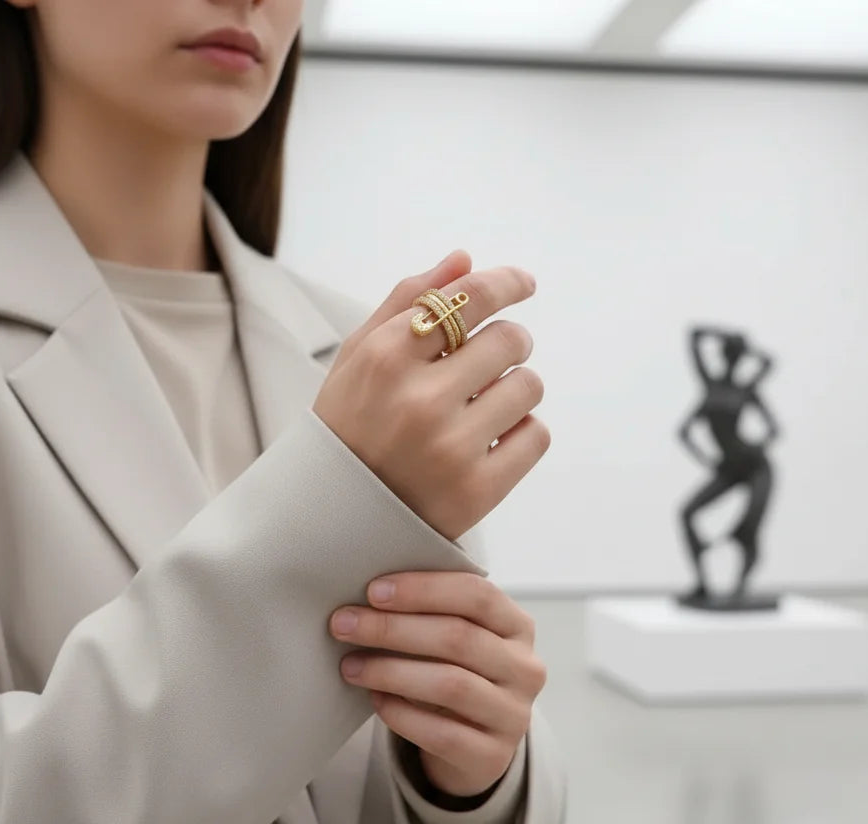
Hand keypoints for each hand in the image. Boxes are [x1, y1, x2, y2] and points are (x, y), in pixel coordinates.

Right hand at [312, 252, 549, 541]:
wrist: (331, 520)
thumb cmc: (348, 427)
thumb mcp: (357, 359)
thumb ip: (406, 303)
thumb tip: (465, 260)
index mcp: (385, 358)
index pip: (470, 298)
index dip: (506, 283)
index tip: (523, 283)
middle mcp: (419, 400)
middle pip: (510, 340)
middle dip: (507, 345)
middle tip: (487, 365)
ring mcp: (450, 448)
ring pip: (529, 387)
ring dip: (515, 390)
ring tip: (484, 407)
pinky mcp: (477, 491)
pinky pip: (536, 436)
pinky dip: (522, 434)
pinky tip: (491, 442)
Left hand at [329, 571, 545, 797]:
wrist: (475, 745)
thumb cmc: (455, 674)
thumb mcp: (457, 639)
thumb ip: (429, 614)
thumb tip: (367, 599)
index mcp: (517, 626)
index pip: (477, 595)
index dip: (424, 589)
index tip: (373, 591)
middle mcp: (524, 668)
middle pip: (458, 638)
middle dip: (393, 628)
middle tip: (344, 624)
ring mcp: (513, 715)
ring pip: (450, 684)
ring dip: (391, 671)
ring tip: (350, 665)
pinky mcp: (492, 756)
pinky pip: (441, 733)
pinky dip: (401, 713)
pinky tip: (374, 699)